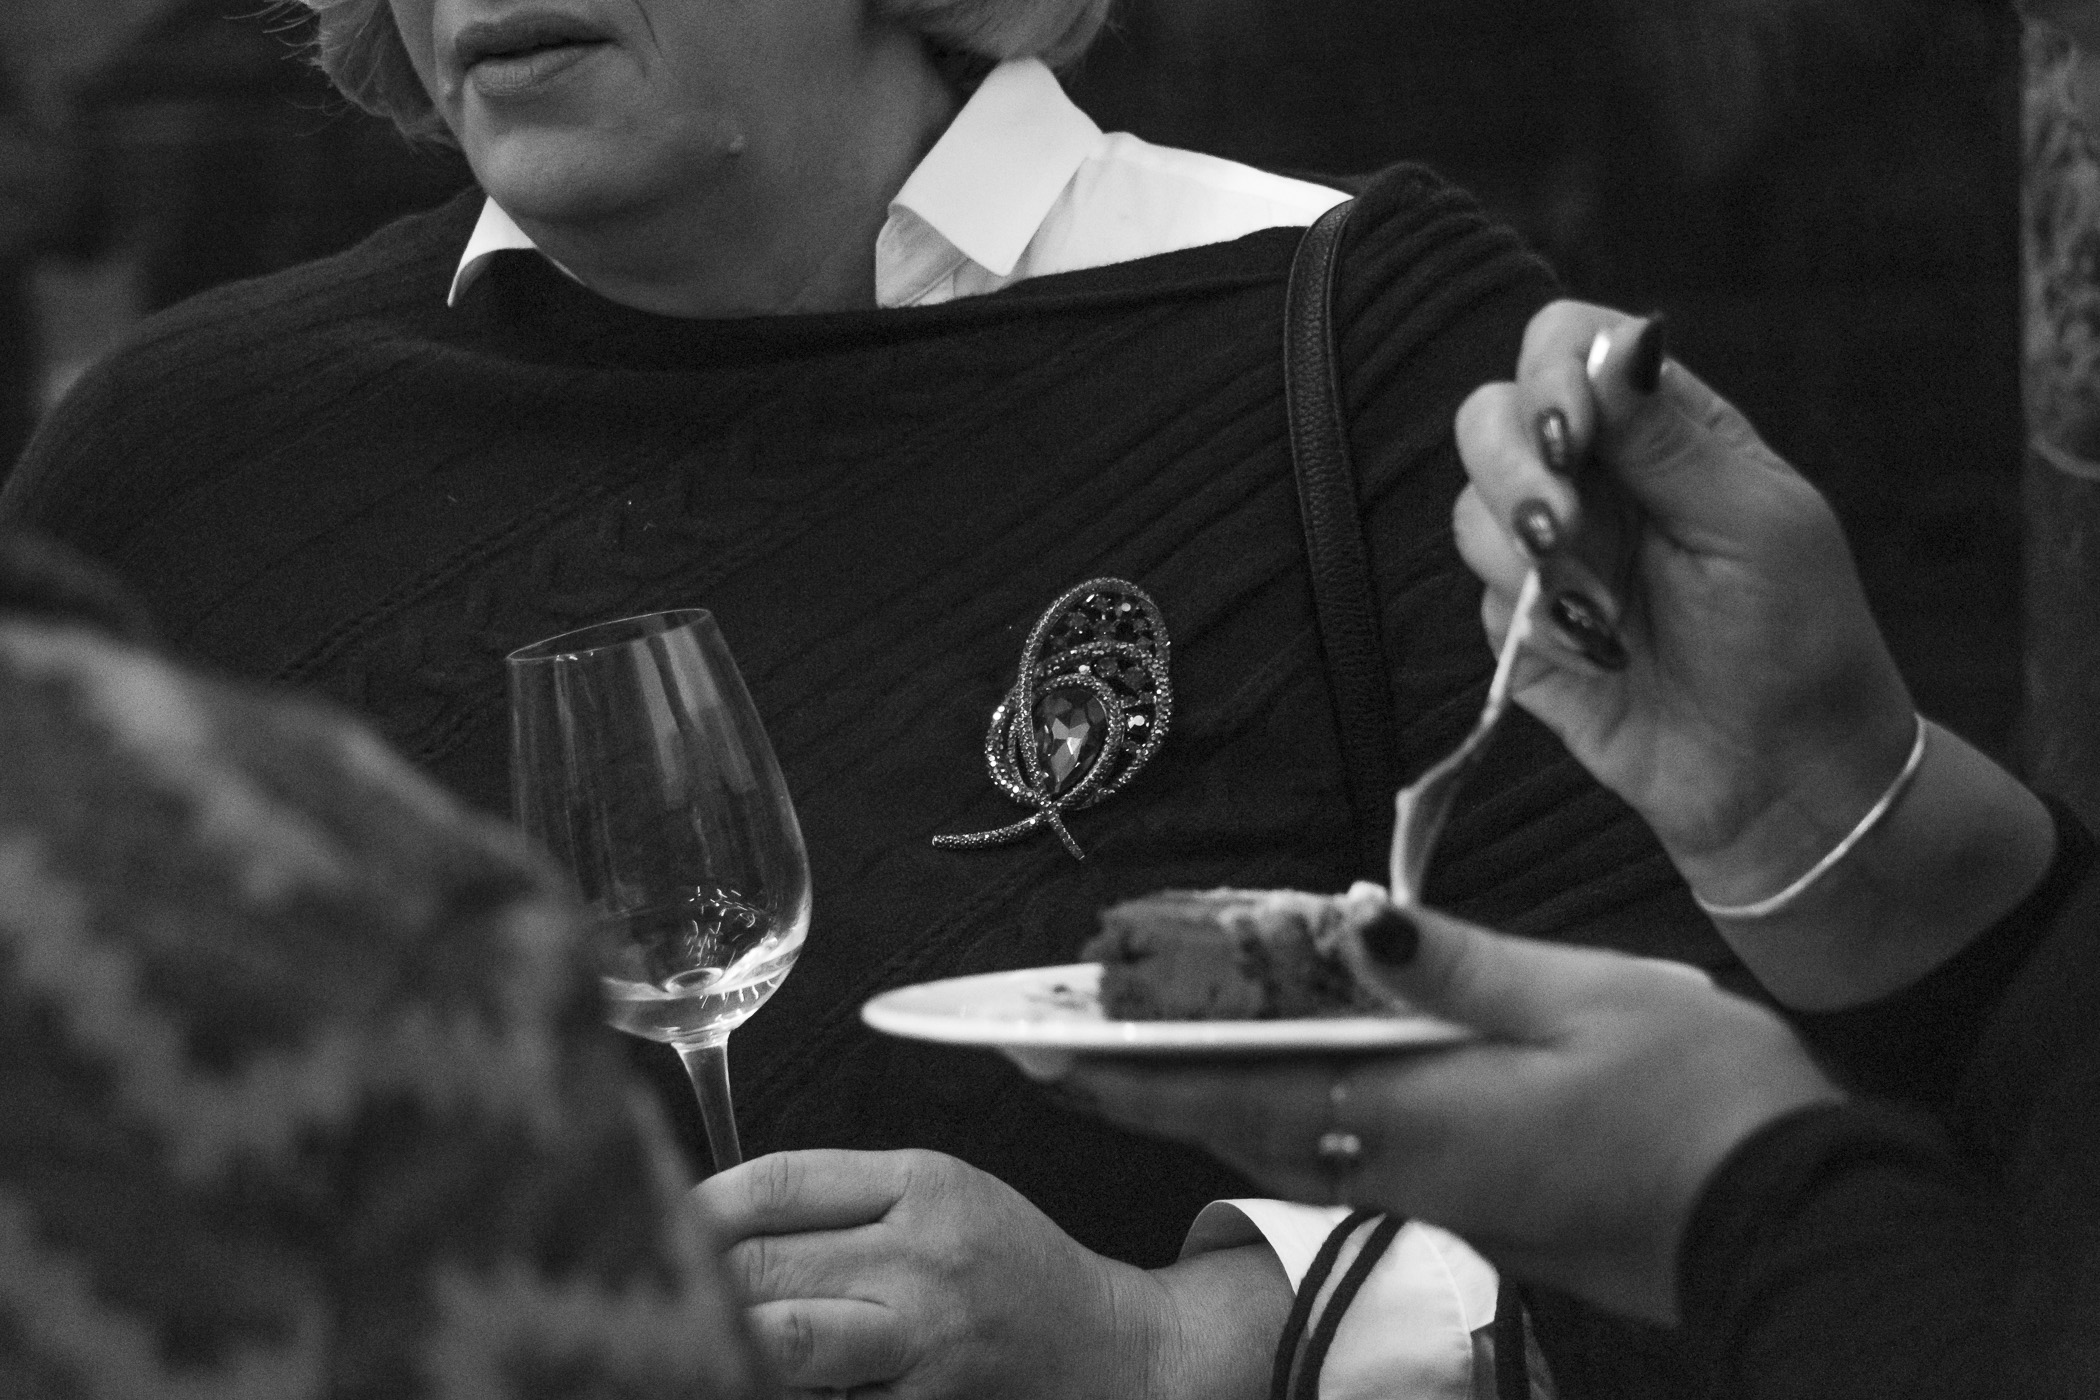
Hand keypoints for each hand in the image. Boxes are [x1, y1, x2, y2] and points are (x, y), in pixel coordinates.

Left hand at [695, 1148, 1268, 1399]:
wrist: (1108, 1349)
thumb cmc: (1008, 1263)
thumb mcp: (940, 1189)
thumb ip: (839, 1193)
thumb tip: (715, 1212)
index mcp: (923, 1185)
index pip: (778, 1185)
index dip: (700, 1204)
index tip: (659, 1219)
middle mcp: (921, 1263)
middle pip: (765, 1268)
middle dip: (694, 1279)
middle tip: (651, 1284)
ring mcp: (921, 1349)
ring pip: (781, 1348)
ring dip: (724, 1343)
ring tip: (687, 1339)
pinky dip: (778, 1390)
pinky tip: (750, 1377)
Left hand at [1066, 905, 1841, 1325]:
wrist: (1796, 1223)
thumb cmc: (1706, 1104)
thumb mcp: (1587, 1002)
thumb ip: (1457, 967)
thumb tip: (1352, 921)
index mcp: (1417, 1122)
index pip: (1235, 1091)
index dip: (1128, 1070)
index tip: (1038, 1048)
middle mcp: (1403, 1173)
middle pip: (1235, 1125)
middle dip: (1134, 1086)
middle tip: (1046, 1045)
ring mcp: (1437, 1198)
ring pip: (1283, 1144)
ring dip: (1195, 1100)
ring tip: (1127, 1054)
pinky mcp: (1473, 1206)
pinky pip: (1340, 1155)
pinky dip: (1276, 1112)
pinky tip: (1270, 1077)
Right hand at [1453, 301, 2052, 1005]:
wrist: (1781, 780)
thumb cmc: (1798, 641)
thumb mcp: (1755, 524)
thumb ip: (1672, 438)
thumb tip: (1614, 342)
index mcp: (1663, 429)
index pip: (1566, 345)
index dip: (1549, 374)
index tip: (1575, 435)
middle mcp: (1597, 478)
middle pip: (1489, 415)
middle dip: (1513, 467)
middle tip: (1563, 527)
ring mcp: (1553, 553)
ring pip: (1469, 507)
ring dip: (1521, 552)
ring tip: (1599, 608)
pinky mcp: (1522, 628)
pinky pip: (1484, 598)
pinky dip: (1535, 624)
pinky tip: (1599, 655)